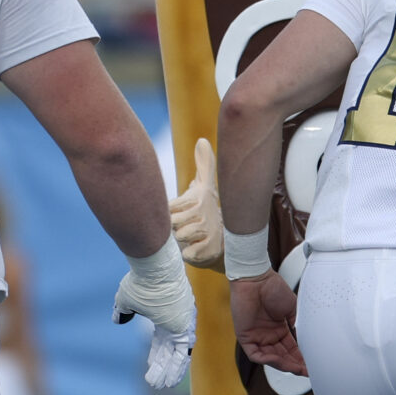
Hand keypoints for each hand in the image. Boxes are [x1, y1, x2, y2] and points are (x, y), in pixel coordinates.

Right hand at [112, 238, 195, 389]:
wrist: (154, 270)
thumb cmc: (141, 281)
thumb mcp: (127, 299)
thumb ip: (123, 310)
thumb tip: (118, 319)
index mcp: (164, 315)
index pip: (161, 340)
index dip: (156, 354)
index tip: (151, 365)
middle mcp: (176, 321)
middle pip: (168, 350)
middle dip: (161, 366)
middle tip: (156, 382)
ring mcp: (182, 324)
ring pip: (177, 354)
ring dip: (169, 371)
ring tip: (161, 386)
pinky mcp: (185, 327)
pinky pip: (182, 353)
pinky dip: (176, 367)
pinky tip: (170, 380)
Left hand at [171, 136, 222, 269]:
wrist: (226, 241)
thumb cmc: (208, 211)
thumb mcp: (204, 187)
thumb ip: (203, 166)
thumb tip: (202, 140)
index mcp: (198, 199)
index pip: (169, 207)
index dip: (172, 212)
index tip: (185, 212)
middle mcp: (204, 215)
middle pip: (172, 223)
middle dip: (176, 227)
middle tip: (189, 226)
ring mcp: (207, 234)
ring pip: (179, 237)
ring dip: (182, 241)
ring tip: (193, 237)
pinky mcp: (208, 253)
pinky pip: (188, 254)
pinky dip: (189, 254)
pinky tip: (197, 248)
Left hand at [230, 271, 304, 373]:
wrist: (257, 278)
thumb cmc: (273, 288)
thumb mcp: (292, 310)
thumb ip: (298, 326)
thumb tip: (308, 342)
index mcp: (279, 329)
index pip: (291, 349)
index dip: (301, 359)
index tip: (312, 366)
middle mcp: (268, 335)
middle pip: (282, 357)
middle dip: (294, 365)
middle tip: (307, 371)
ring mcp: (256, 337)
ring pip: (270, 358)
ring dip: (283, 364)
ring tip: (296, 368)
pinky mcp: (245, 337)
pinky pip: (255, 354)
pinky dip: (267, 359)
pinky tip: (278, 359)